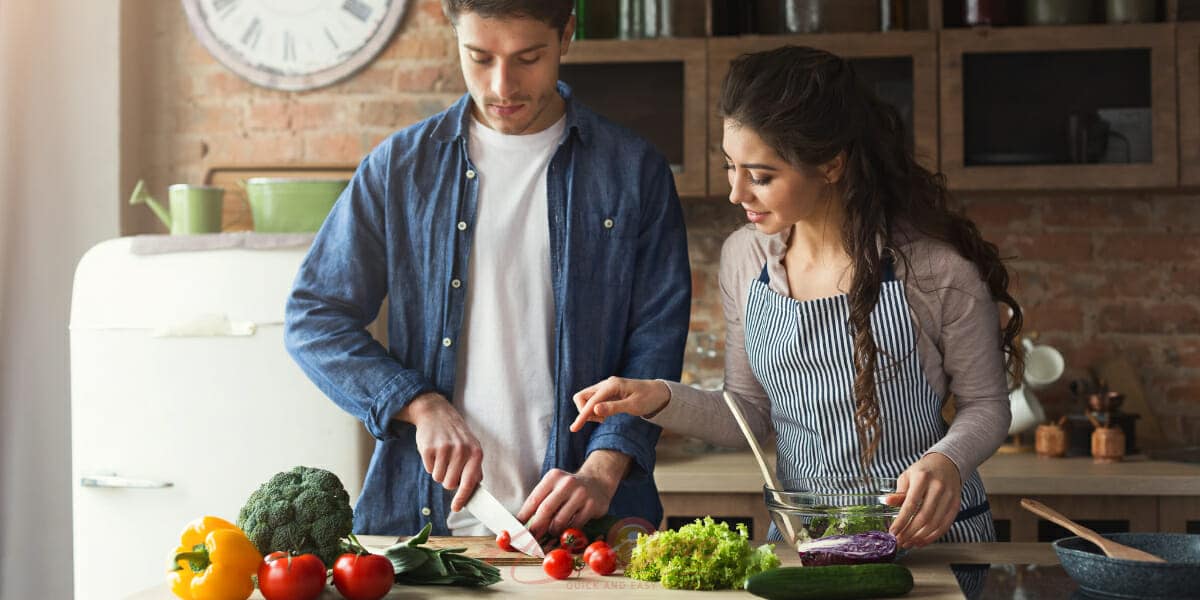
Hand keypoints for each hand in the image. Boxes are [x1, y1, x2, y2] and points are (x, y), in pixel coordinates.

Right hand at [394, 392, 483, 511]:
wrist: (436, 413)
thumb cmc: (456, 434)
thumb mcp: (471, 446)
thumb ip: (474, 467)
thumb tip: (474, 489)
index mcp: (475, 452)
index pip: (469, 482)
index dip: (462, 498)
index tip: (456, 508)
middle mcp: (461, 450)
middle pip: (450, 484)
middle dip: (447, 479)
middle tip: (448, 466)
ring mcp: (445, 449)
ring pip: (438, 478)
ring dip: (439, 471)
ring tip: (442, 456)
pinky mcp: (429, 448)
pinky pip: (429, 469)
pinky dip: (430, 464)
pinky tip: (434, 451)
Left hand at [516, 451, 628, 538]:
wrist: (598, 482)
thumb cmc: (569, 490)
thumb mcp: (554, 488)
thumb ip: (540, 502)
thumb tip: (522, 524)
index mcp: (553, 477)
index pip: (534, 500)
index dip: (523, 517)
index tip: (517, 530)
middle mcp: (567, 483)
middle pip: (545, 510)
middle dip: (536, 528)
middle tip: (531, 539)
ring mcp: (581, 494)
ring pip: (560, 521)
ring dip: (552, 531)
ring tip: (552, 532)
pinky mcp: (592, 506)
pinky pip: (575, 525)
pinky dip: (567, 532)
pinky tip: (566, 530)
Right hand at [570, 377, 669, 431]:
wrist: (658, 392)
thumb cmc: (648, 399)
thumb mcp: (633, 406)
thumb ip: (613, 408)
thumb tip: (594, 410)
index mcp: (611, 385)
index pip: (590, 402)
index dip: (582, 416)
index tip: (574, 429)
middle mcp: (605, 384)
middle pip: (581, 396)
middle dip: (584, 411)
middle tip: (600, 422)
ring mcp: (605, 387)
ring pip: (585, 399)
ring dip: (589, 411)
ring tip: (605, 419)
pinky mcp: (606, 392)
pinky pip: (592, 400)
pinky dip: (594, 410)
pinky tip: (606, 415)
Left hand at [887, 452, 962, 548]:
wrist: (946, 464)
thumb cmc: (923, 471)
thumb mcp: (908, 476)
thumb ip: (900, 491)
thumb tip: (887, 501)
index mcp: (922, 478)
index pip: (910, 504)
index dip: (901, 521)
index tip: (893, 532)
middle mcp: (938, 487)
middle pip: (923, 517)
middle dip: (910, 533)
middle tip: (900, 541)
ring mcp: (949, 496)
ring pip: (935, 524)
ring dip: (920, 537)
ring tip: (908, 543)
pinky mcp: (956, 505)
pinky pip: (945, 525)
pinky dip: (933, 536)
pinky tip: (922, 541)